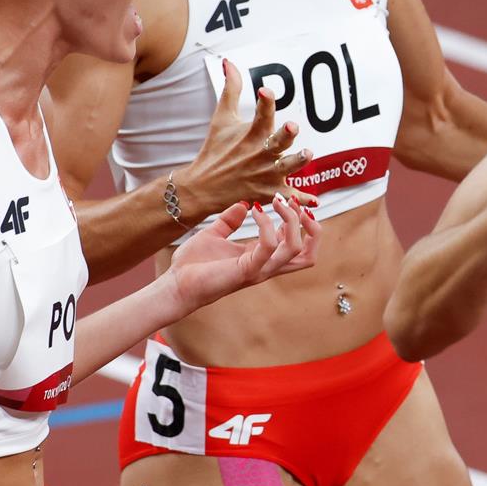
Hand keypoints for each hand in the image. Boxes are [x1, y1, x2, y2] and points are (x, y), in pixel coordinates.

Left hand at [164, 196, 319, 314]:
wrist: (174, 285)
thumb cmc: (192, 265)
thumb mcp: (214, 235)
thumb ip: (230, 221)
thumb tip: (244, 205)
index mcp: (262, 257)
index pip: (300, 246)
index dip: (303, 223)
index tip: (289, 201)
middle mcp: (266, 265)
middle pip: (309, 254)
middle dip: (312, 227)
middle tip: (295, 204)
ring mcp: (259, 269)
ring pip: (297, 249)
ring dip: (292, 221)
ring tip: (278, 203)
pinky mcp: (247, 271)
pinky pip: (269, 247)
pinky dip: (267, 225)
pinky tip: (255, 212)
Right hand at [181, 59, 319, 214]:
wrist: (202, 187)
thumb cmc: (216, 149)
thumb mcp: (222, 118)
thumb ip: (231, 89)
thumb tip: (229, 61)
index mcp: (251, 134)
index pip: (261, 114)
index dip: (265, 102)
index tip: (265, 90)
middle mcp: (260, 153)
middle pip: (277, 141)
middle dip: (285, 134)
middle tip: (293, 126)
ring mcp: (266, 174)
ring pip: (286, 167)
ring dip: (297, 161)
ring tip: (307, 154)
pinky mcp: (269, 192)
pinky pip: (289, 197)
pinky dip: (301, 200)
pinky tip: (315, 201)